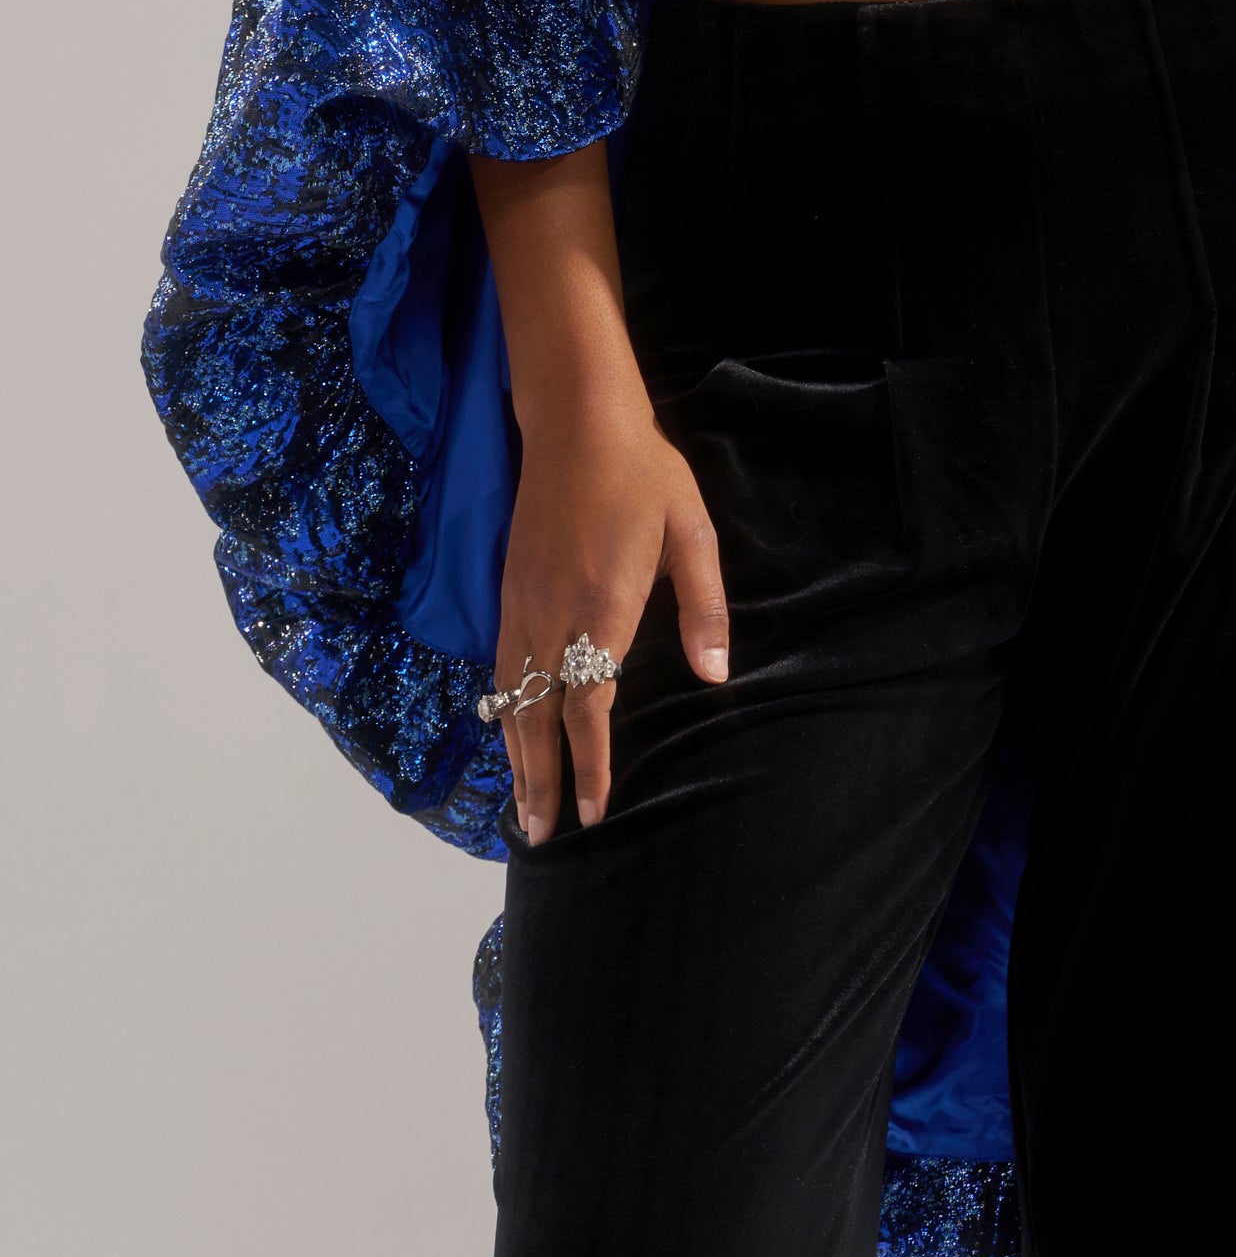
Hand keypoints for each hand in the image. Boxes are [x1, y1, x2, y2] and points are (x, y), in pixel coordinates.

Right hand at [493, 371, 728, 843]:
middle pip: (538, 715)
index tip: (591, 812)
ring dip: (515, 754)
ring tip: (521, 805)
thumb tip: (714, 674)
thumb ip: (704, 605)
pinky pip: (499, 663)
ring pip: (510, 695)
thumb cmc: (644, 474)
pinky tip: (506, 730)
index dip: (589, 764)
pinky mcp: (509, 586)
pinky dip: (500, 708)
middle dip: (540, 780)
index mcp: (602, 606)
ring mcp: (523, 601)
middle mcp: (553, 614)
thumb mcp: (691, 532)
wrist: (576, 421)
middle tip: (541, 835)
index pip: (588, 706)